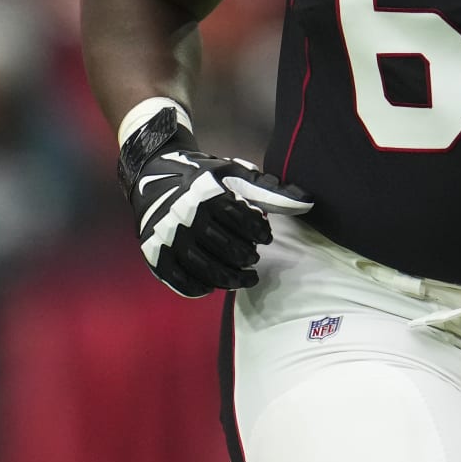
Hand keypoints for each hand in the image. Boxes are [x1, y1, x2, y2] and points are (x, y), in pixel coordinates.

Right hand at [120, 108, 313, 296]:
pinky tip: (211, 287)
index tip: (265, 237)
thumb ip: (269, 190)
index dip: (258, 232)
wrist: (154, 174)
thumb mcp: (235, 173)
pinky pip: (178, 279)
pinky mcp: (154, 252)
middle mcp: (185, 215)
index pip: (241, 221)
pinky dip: (197, 288)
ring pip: (203, 268)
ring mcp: (167, 236)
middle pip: (224, 249)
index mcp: (207, 193)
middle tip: (254, 260)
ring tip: (243, 279)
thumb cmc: (204, 176)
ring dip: (228, 279)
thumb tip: (306, 203)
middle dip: (246, 258)